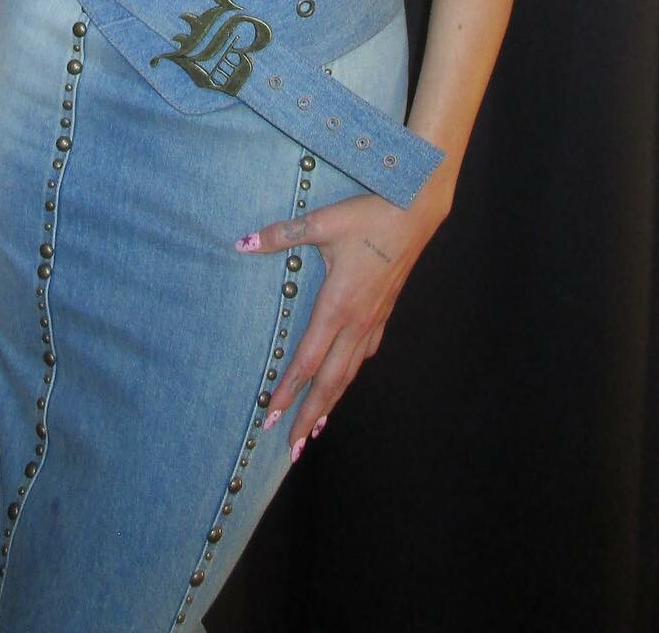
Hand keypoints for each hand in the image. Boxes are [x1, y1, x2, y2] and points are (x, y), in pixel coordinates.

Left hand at [233, 188, 446, 461]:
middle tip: (291, 446)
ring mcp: (374, 319)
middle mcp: (356, 322)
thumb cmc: (368, 216)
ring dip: (331, 401)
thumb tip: (243, 243)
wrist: (415, 211)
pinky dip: (352, 373)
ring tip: (316, 427)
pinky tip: (349, 376)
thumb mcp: (321, 223)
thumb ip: (282, 236)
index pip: (307, 360)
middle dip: (309, 414)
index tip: (270, 416)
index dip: (288, 391)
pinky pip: (366, 352)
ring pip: (350, 372)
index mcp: (337, 306)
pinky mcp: (385, 310)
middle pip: (330, 381)